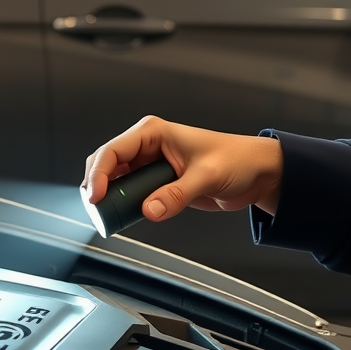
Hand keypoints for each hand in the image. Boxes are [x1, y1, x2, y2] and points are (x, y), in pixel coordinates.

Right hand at [82, 116, 283, 221]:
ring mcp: (151, 165)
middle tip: (99, 210)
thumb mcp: (206, 177)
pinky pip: (131, 194)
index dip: (99, 174)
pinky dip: (124, 206)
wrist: (256, 173)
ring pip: (116, 181)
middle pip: (107, 165)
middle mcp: (148, 146)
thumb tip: (149, 210)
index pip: (113, 150)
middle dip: (98, 186)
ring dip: (110, 198)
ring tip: (108, 216)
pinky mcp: (157, 183)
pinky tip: (124, 217)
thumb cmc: (236, 160)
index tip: (95, 196)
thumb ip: (176, 195)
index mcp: (154, 132)